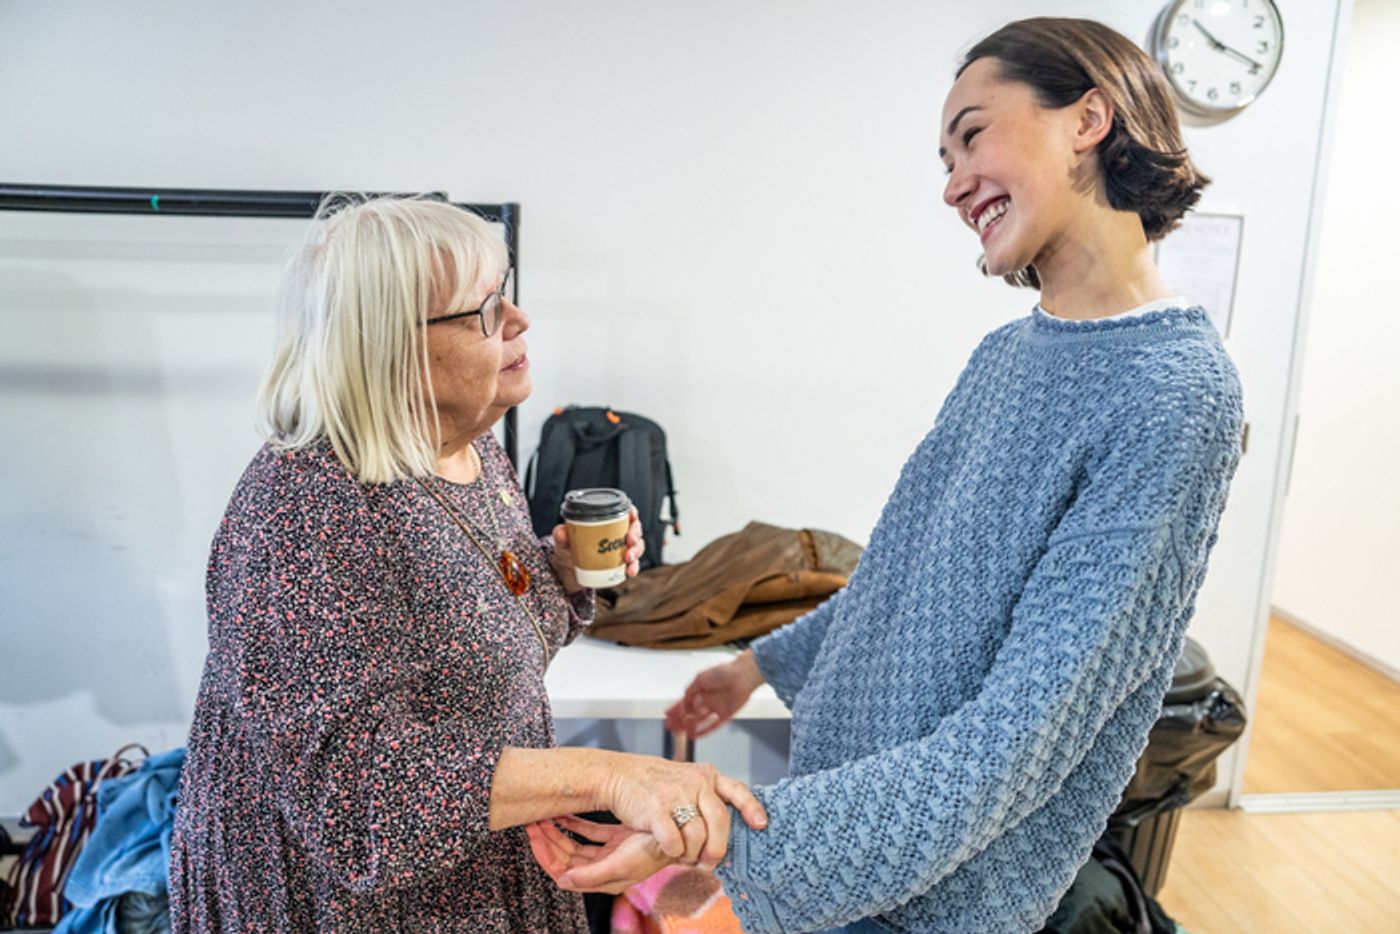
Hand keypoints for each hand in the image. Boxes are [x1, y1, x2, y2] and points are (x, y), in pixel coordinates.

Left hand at [526, 816, 671, 892]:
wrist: (681, 832)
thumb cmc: (653, 852)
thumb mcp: (621, 865)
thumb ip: (592, 875)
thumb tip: (563, 880)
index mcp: (603, 878)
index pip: (563, 872)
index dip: (546, 855)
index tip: (534, 835)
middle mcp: (604, 867)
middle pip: (566, 857)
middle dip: (548, 841)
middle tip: (533, 822)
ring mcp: (611, 852)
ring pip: (575, 845)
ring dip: (558, 832)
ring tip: (544, 817)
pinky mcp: (618, 838)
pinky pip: (590, 832)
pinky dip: (575, 824)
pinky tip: (565, 814)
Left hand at [550, 506, 644, 592]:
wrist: (568, 572)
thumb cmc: (569, 549)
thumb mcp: (563, 541)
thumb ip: (561, 534)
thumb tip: (562, 531)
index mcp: (607, 521)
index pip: (625, 512)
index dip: (632, 512)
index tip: (632, 517)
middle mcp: (618, 533)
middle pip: (635, 529)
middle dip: (636, 534)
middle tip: (630, 541)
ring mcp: (622, 549)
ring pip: (638, 546)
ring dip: (637, 552)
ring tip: (628, 559)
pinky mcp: (622, 564)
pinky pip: (634, 564)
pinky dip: (634, 568)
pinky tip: (629, 572)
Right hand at [597, 752, 766, 867]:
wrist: (619, 776)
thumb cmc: (655, 786)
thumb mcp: (686, 782)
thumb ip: (706, 799)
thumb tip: (726, 834)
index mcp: (706, 776)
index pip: (737, 790)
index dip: (751, 808)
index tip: (761, 825)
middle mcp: (695, 783)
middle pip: (720, 821)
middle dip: (717, 848)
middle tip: (710, 862)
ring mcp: (676, 794)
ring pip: (698, 836)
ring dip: (691, 853)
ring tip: (682, 854)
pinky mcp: (657, 809)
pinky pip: (674, 842)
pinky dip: (674, 852)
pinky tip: (668, 849)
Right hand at [664, 651, 765, 738]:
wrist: (743, 675)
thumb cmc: (723, 672)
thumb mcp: (701, 678)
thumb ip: (690, 690)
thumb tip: (683, 700)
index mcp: (701, 690)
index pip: (685, 701)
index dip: (675, 708)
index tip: (667, 715)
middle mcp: (708, 699)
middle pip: (690, 713)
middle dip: (679, 720)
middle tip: (670, 727)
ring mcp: (716, 707)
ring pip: (699, 720)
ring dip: (689, 726)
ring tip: (679, 733)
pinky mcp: (726, 714)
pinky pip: (713, 725)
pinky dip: (704, 731)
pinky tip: (695, 735)